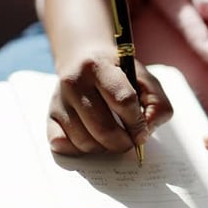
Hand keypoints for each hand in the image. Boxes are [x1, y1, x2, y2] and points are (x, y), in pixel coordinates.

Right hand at [47, 50, 172, 154]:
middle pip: (103, 128)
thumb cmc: (119, 73)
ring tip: (113, 138)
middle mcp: (74, 82)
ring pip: (85, 141)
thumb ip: (157, 104)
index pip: (123, 101)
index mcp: (100, 66)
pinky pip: (63, 145)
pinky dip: (81, 149)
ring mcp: (59, 100)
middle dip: (122, 143)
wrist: (83, 58)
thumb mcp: (145, 80)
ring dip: (105, 148)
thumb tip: (146, 132)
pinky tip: (93, 139)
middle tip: (130, 142)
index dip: (137, 124)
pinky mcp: (50, 115)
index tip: (142, 135)